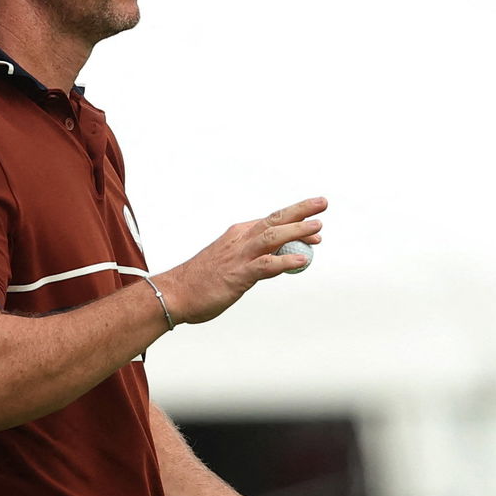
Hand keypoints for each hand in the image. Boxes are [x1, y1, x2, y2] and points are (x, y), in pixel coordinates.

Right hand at [157, 197, 326, 324]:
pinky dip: (285, 262)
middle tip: (322, 203)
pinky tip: (302, 260)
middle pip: (274, 220)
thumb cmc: (200, 280)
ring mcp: (239, 256)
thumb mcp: (229, 262)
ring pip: (272, 237)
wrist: (174, 293)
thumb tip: (275, 261)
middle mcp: (239, 240)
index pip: (271, 222)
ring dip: (296, 231)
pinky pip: (265, 266)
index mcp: (237, 235)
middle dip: (300, 211)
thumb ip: (252, 259)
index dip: (295, 219)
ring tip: (317, 229)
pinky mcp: (238, 275)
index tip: (314, 222)